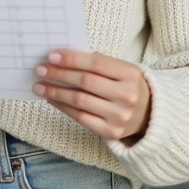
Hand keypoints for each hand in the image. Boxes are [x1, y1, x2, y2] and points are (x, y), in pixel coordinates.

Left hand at [33, 50, 150, 143]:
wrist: (149, 114)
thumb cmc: (128, 86)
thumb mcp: (121, 70)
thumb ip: (98, 64)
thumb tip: (62, 59)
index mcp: (131, 74)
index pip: (96, 63)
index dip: (72, 59)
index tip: (52, 56)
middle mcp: (127, 95)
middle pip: (85, 82)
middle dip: (59, 74)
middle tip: (41, 69)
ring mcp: (119, 116)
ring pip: (80, 101)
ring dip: (56, 92)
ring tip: (40, 86)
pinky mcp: (111, 132)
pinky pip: (80, 118)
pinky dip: (63, 107)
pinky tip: (52, 100)